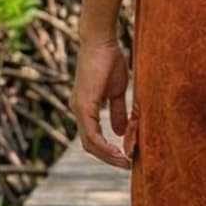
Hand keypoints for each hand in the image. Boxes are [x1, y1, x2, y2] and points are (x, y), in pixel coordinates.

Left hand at [73, 34, 131, 169]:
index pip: (93, 137)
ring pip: (90, 143)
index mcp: (85, 107)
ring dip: (108, 155)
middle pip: (90, 145)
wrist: (101, 41)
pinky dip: (104, 145)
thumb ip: (118, 110)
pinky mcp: (84, 105)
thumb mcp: (117, 90)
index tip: (126, 156)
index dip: (108, 150)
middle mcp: (78, 110)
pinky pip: (92, 133)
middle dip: (108, 157)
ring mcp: (79, 108)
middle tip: (126, 165)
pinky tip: (118, 151)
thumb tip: (120, 131)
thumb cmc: (109, 60)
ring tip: (125, 161)